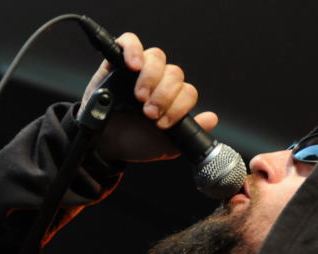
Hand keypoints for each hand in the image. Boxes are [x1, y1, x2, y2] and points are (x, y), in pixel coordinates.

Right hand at [81, 32, 218, 162]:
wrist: (105, 145)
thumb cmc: (134, 142)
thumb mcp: (165, 146)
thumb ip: (189, 132)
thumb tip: (212, 119)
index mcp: (173, 98)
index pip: (187, 91)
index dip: (179, 105)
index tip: (163, 122)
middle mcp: (159, 81)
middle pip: (174, 73)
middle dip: (164, 95)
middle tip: (149, 113)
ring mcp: (139, 70)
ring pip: (156, 58)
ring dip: (150, 77)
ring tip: (139, 97)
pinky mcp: (118, 61)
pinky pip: (130, 42)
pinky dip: (133, 50)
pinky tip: (133, 65)